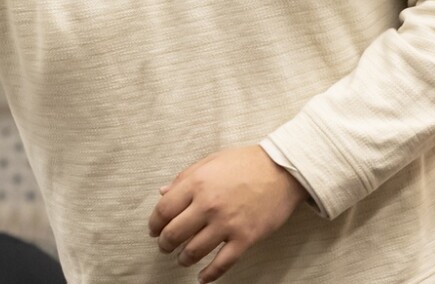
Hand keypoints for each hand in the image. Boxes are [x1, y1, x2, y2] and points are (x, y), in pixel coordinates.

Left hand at [147, 145, 305, 282]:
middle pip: (175, 233)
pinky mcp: (245, 237)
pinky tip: (202, 277)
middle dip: (165, 244)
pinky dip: (210, 274)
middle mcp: (207, 205)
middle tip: (164, 246)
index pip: (164, 210)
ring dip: (183, 258)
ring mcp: (227, 223)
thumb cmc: (244, 163)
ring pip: (195, 250)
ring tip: (181, 259)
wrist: (281, 170)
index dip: (154, 223)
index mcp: (195, 184)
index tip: (153, 230)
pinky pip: (223, 262)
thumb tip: (162, 193)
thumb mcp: (208, 162)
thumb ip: (183, 178)